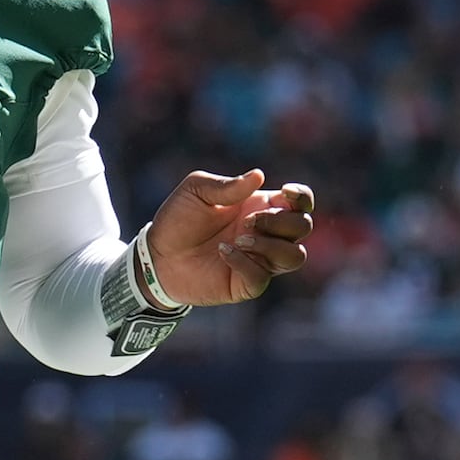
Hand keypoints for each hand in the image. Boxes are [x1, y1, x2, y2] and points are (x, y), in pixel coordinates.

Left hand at [145, 169, 313, 307]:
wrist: (157, 255)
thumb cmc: (178, 219)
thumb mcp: (196, 191)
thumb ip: (227, 185)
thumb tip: (259, 176)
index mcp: (262, 206)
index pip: (301, 203)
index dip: (302, 197)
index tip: (284, 193)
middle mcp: (267, 234)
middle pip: (303, 227)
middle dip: (280, 221)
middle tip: (247, 221)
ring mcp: (259, 260)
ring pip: (295, 257)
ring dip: (271, 245)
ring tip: (240, 238)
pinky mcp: (246, 283)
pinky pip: (262, 276)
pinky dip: (245, 262)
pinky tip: (223, 252)